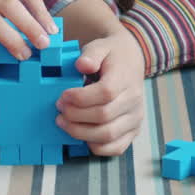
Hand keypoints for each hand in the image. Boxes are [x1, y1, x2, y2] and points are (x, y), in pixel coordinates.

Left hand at [55, 28, 145, 156]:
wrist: (131, 62)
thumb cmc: (112, 56)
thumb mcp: (100, 47)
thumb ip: (91, 55)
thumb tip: (82, 65)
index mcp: (126, 79)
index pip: (105, 93)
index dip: (80, 97)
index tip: (63, 95)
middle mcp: (134, 100)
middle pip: (103, 116)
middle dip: (75, 115)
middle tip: (59, 108)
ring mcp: (135, 118)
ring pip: (107, 135)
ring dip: (80, 132)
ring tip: (63, 122)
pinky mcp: (133, 131)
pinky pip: (115, 147)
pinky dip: (95, 146)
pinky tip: (81, 135)